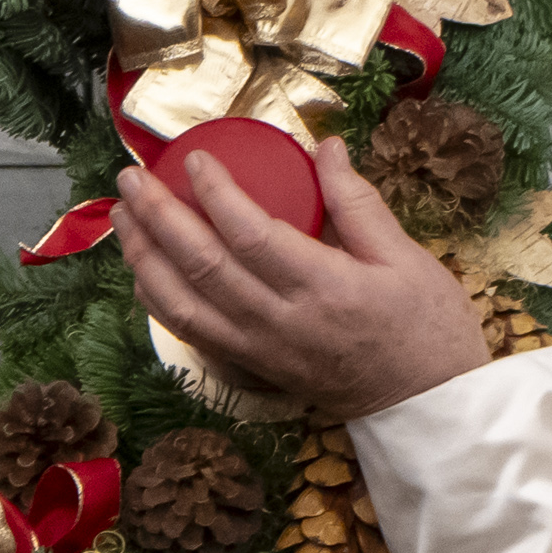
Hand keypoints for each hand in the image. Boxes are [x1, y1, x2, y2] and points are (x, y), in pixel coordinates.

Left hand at [112, 137, 488, 421]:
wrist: (426, 405)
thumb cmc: (426, 328)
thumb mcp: (408, 257)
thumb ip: (359, 202)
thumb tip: (326, 147)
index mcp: (324, 287)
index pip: (251, 234)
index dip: (216, 194)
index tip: (196, 159)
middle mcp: (282, 321)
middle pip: (203, 266)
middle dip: (159, 218)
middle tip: (133, 178)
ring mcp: (261, 350)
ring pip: (183, 304)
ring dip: (145, 257)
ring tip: (124, 216)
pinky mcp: (253, 368)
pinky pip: (191, 333)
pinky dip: (159, 299)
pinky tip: (144, 269)